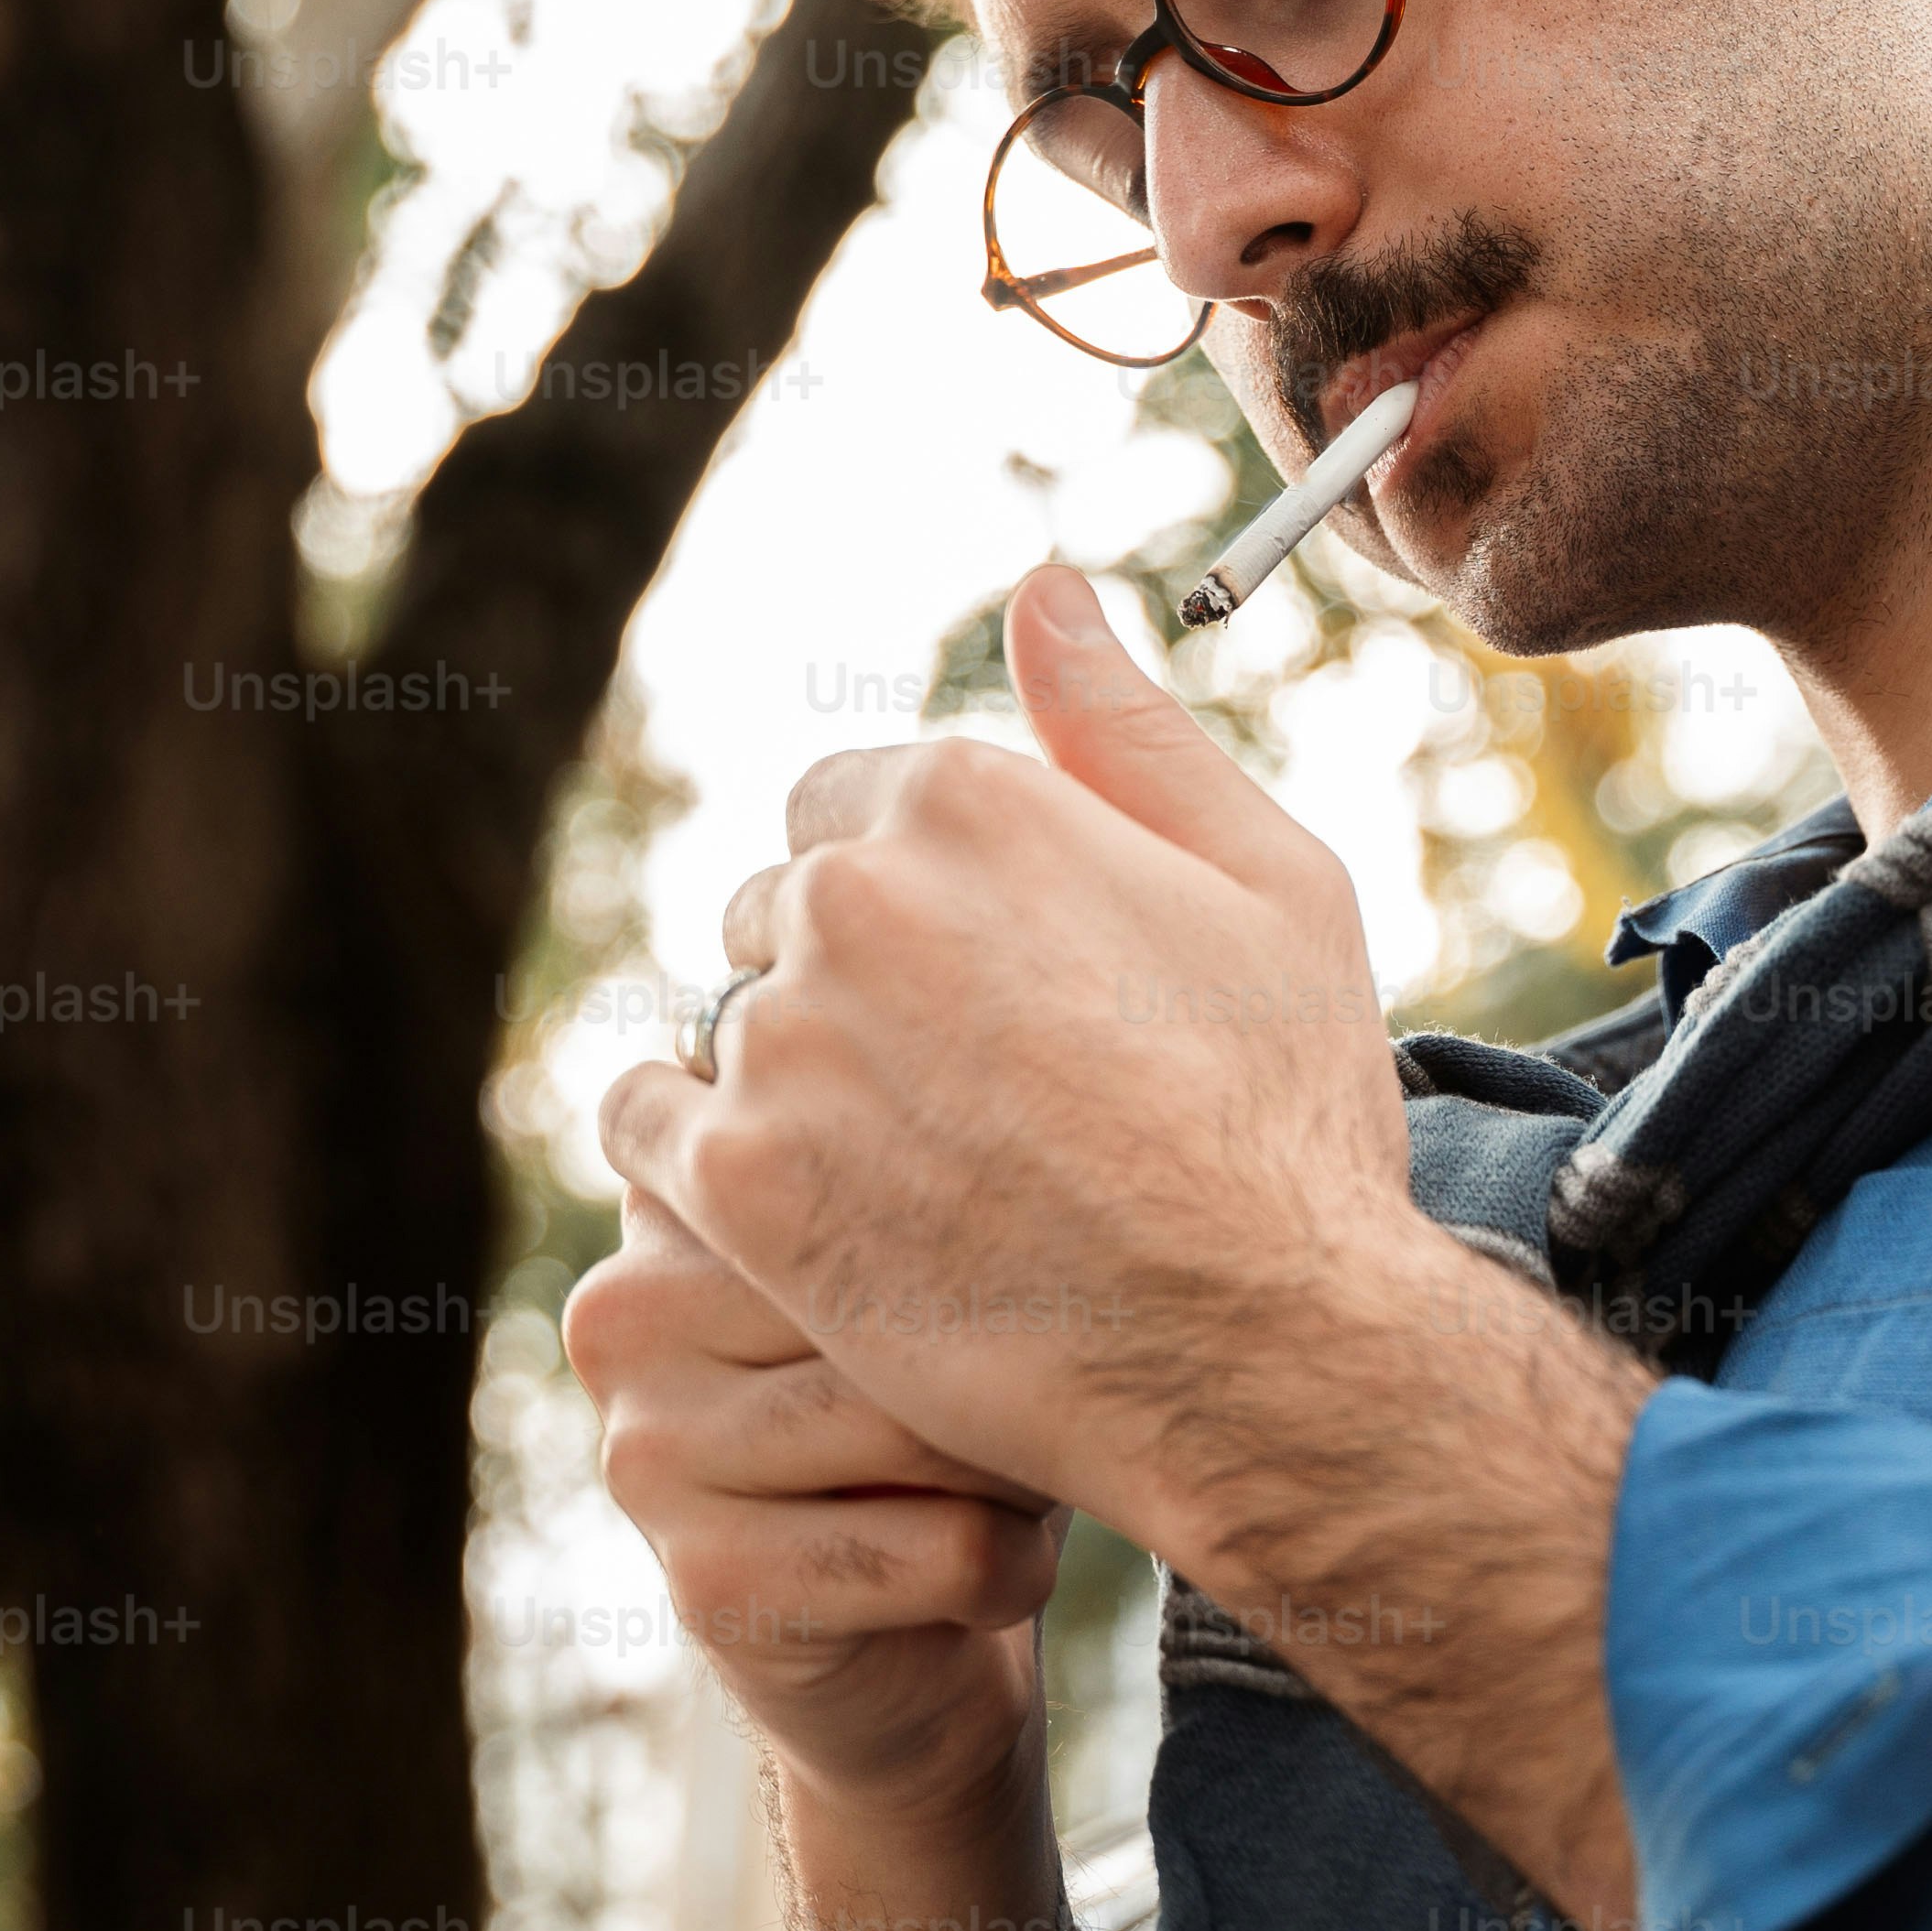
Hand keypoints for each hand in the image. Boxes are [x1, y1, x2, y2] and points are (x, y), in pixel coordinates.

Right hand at [559, 1181, 1061, 1835]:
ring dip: (1021, 1465)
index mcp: (676, 1195)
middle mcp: (628, 1309)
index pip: (856, 1155)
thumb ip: (936, 1165)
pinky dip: (1013, 1567)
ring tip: (1016, 1478)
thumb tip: (1047, 1077)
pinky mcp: (707, 1580)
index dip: (987, 1222)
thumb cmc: (953, 1415)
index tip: (1049, 1261)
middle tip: (1047, 1396)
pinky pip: (939, 1546)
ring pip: (918, 1419)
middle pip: (893, 1287)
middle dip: (1015, 1349)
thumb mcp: (940, 1262)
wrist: (921, 1640)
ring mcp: (648, 1448)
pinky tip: (992, 1570)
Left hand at [600, 558, 1420, 1556]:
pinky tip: (790, 1204)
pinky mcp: (738, 1180)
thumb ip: (1129, 727)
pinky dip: (698, 1155)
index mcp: (968, 798)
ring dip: (789, 1079)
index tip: (985, 994)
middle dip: (850, 986)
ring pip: (727, 1023)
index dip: (918, 902)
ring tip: (905, 1171)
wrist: (1260, 1343)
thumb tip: (1044, 587)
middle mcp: (851, 892)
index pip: (849, 806)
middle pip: (780, 911)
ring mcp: (784, 1038)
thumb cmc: (1286, 1115)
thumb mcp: (1271, 882)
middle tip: (960, 1096)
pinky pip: (645, 1125)